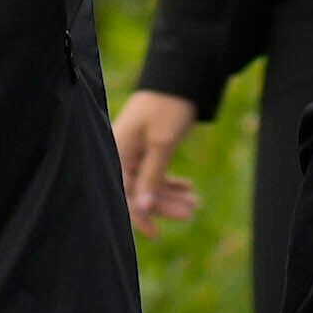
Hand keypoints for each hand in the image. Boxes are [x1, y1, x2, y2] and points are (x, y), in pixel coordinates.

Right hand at [111, 91, 204, 232]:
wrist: (180, 78)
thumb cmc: (168, 107)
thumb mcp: (162, 144)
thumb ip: (152, 177)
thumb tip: (144, 210)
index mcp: (117, 152)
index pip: (123, 194)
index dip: (139, 216)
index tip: (156, 233)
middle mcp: (122, 154)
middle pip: (139, 191)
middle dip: (164, 204)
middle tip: (191, 212)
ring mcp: (134, 152)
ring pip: (151, 183)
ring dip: (172, 195)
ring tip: (196, 203)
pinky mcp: (147, 148)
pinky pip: (156, 172)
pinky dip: (172, 181)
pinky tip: (188, 189)